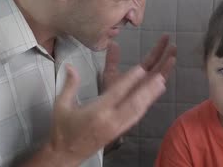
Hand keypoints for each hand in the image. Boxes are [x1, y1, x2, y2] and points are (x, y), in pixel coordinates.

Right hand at [45, 35, 175, 165]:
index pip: (116, 93)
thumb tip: (70, 66)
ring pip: (138, 110)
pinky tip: (151, 99)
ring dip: (150, 97)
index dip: (130, 80)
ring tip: (161, 83)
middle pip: (133, 102)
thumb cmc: (62, 129)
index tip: (141, 68)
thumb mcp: (61, 106)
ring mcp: (117, 128)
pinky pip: (135, 117)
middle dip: (148, 89)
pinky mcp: (119, 132)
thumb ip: (69, 85)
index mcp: (96, 112)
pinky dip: (145, 106)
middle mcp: (110, 120)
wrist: (65, 155)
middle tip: (160, 76)